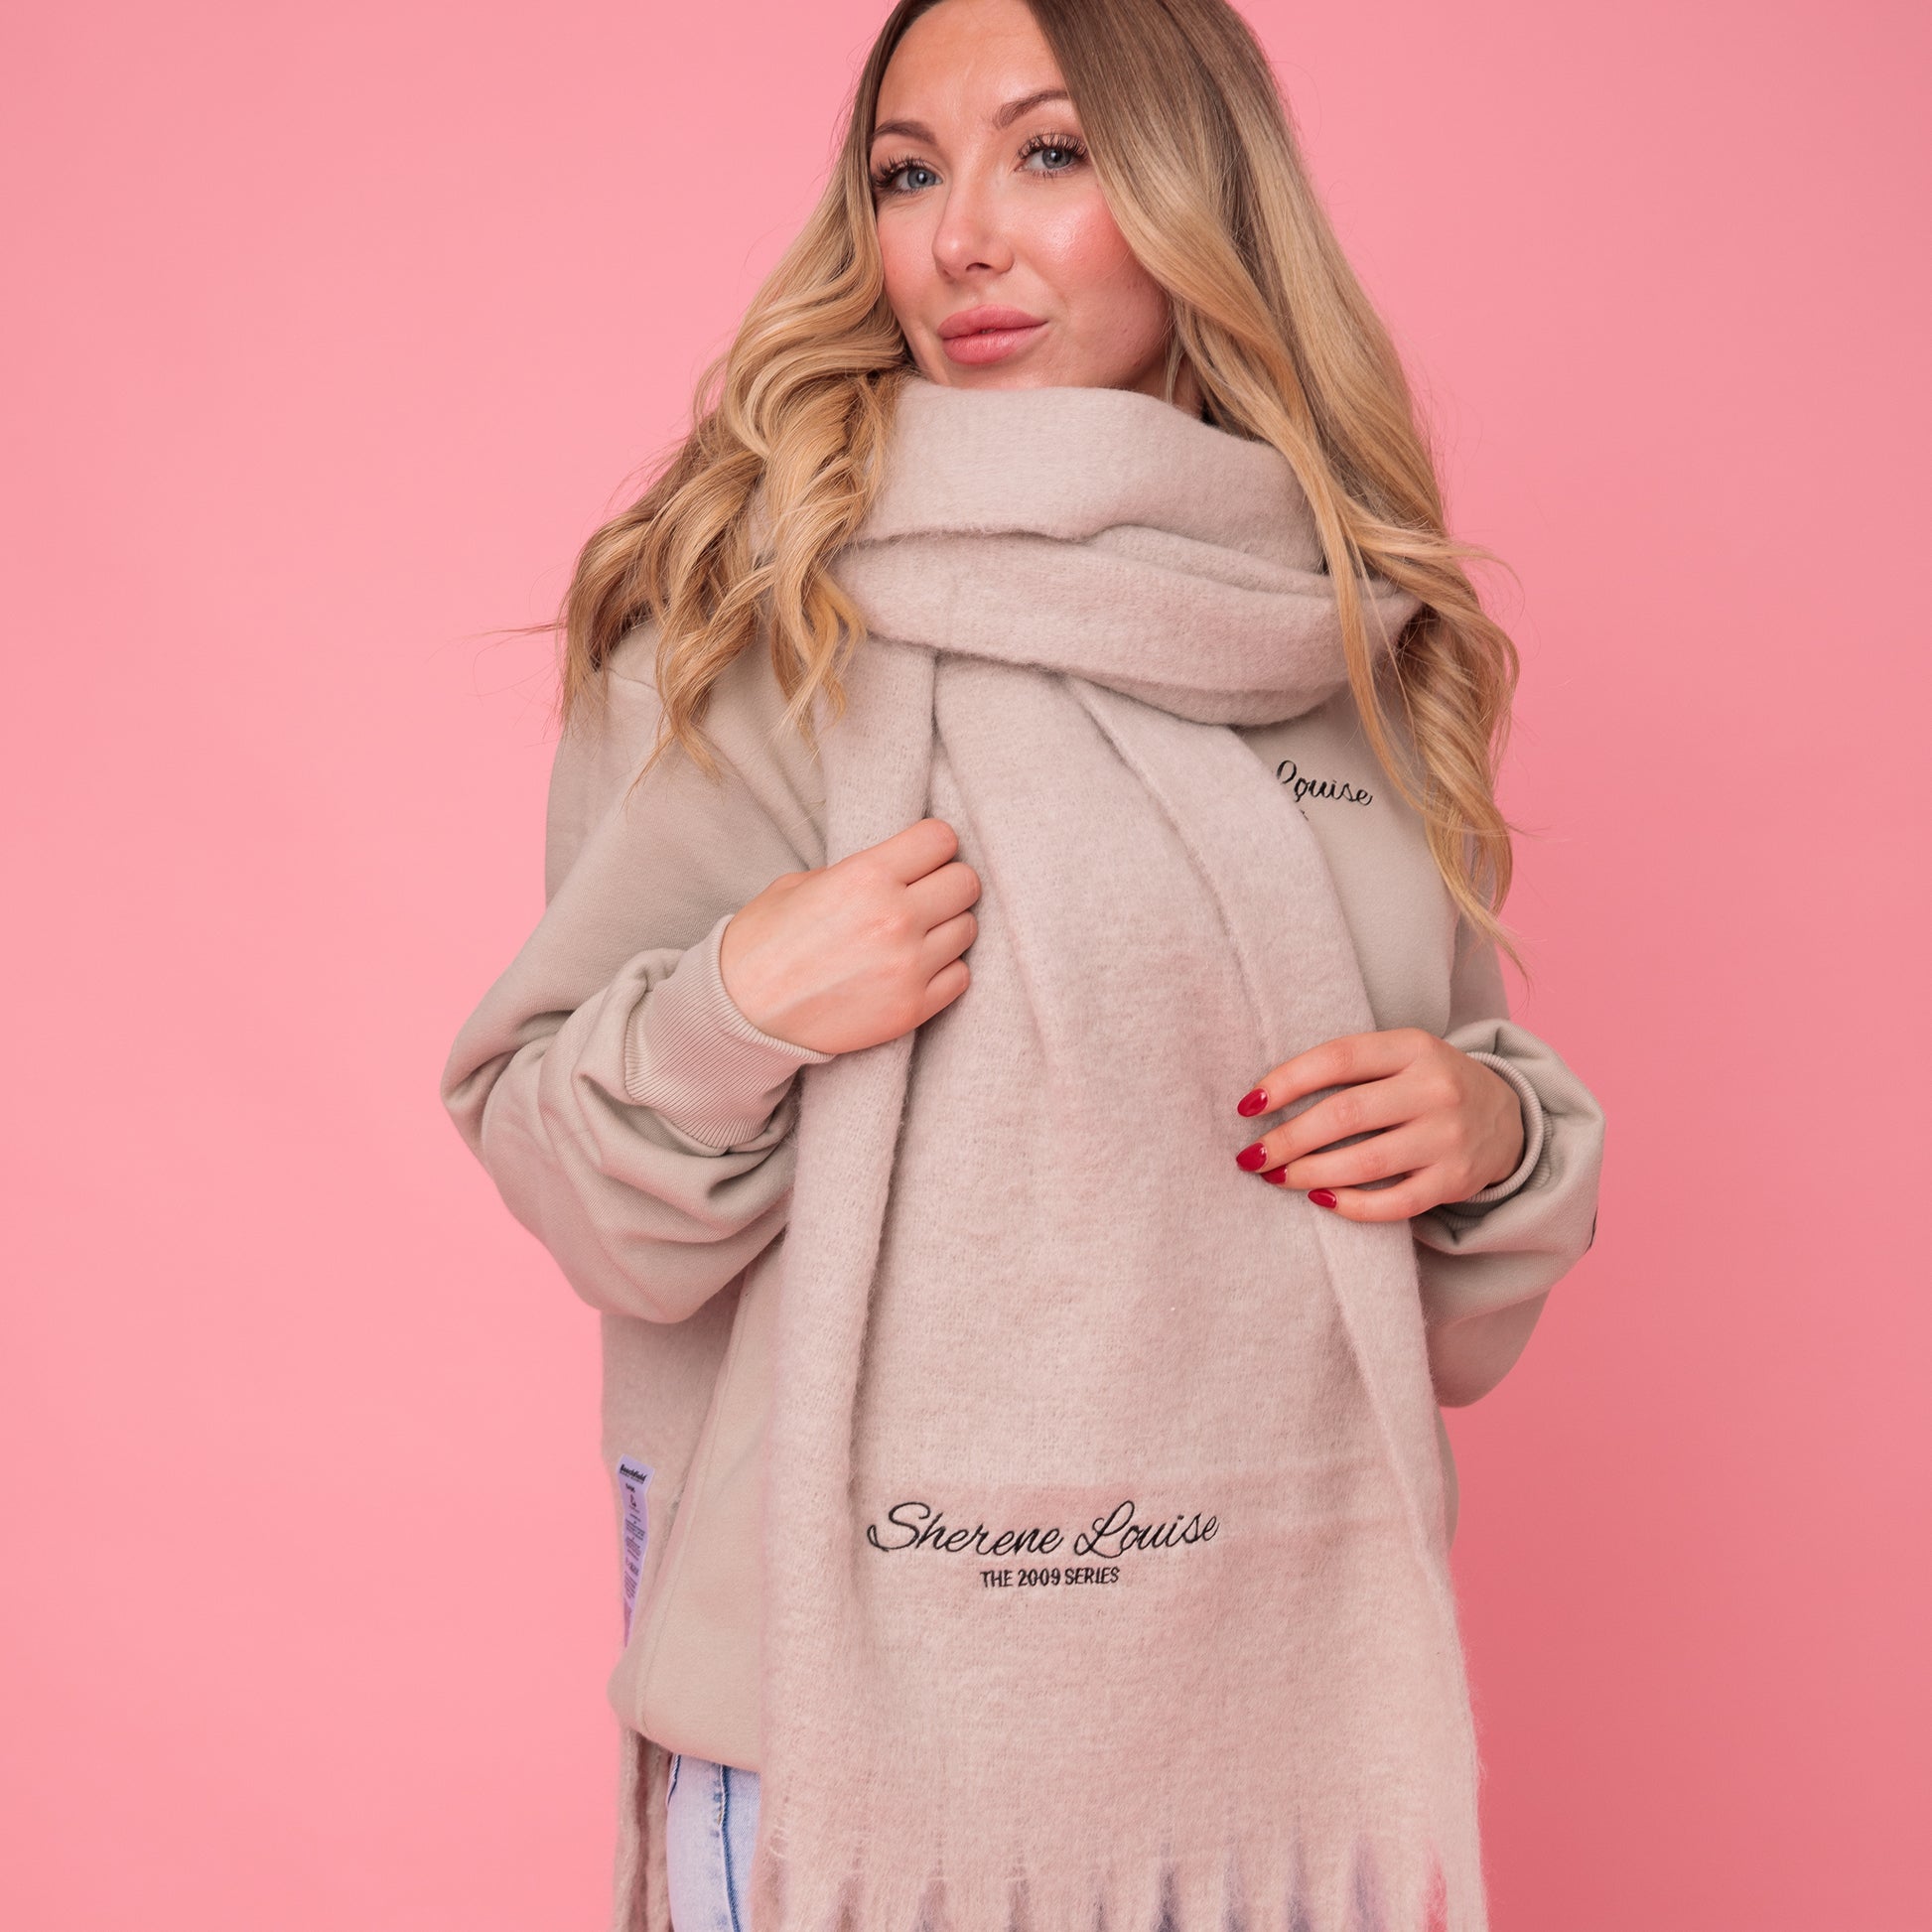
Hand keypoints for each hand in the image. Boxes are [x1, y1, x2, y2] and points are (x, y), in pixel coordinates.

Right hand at [717, 817, 980, 1055]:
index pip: (942, 839)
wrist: (741, 1013)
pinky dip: (945, 971)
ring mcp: (908, 966)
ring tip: (917, 936)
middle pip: (966, 882)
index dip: (933, 847)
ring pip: (968, 929)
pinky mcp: (912, 1009)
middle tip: (925, 896)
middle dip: (947, 884)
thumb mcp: (800, 884)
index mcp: (866, 875)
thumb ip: (859, 872)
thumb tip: (900, 867)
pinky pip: (961, 977)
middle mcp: (895, 917)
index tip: (922, 859)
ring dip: (947, 929)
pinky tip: (915, 968)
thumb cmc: (763, 942)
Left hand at [1231, 1028, 1524, 1219]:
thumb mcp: (1400, 1056)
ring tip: (1277, 1178)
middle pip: (1345, 1115)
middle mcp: (1436, 1089)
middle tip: (1251, 1157)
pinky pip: (1394, 1203)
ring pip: (1365, 1163)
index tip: (1247, 1106)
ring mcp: (1449, 1137)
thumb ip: (1348, 1068)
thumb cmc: (1427, 1084)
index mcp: (1414, 1046)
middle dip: (1288, 1140)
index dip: (1286, 1082)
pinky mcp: (1456, 1180)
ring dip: (1309, 1175)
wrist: (1508, 1117)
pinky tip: (1322, 1200)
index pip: (1338, 1058)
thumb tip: (1265, 1100)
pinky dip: (1352, 1205)